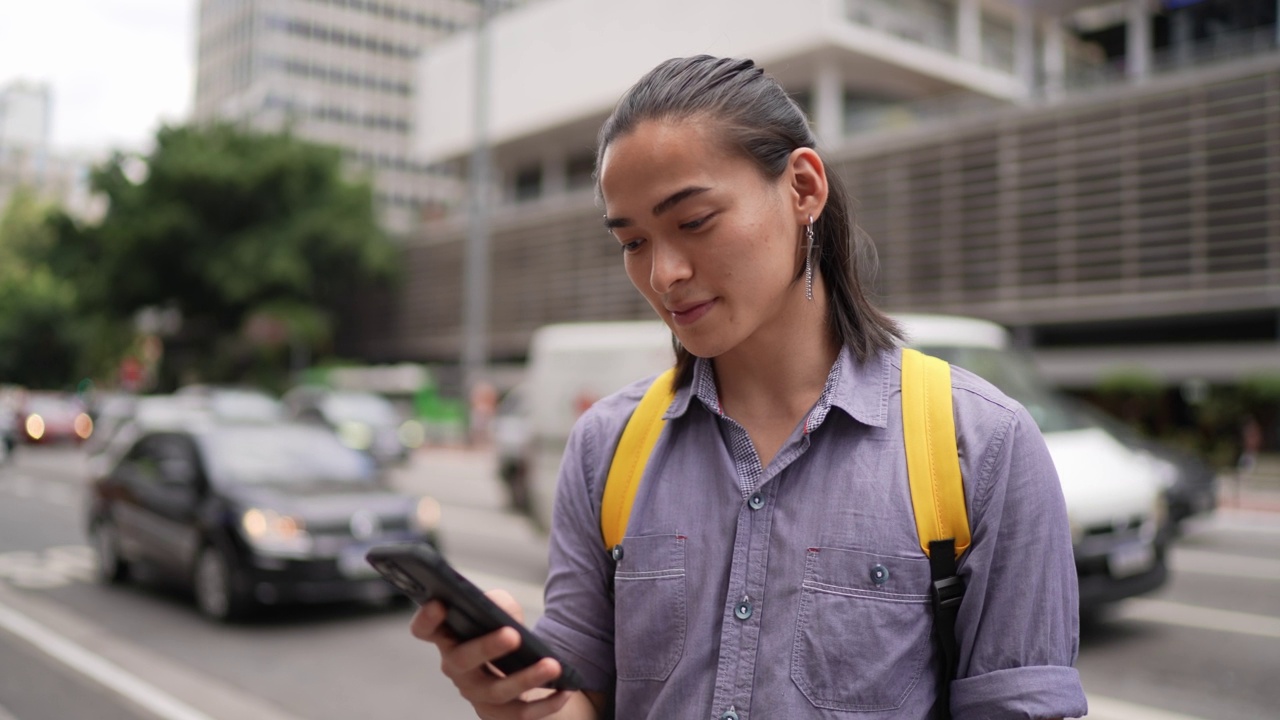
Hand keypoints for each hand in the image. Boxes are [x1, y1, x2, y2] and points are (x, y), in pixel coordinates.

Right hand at [410, 589, 573, 718]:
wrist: (518, 668)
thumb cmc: (502, 631)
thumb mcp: (500, 611)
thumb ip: (497, 604)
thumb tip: (499, 609)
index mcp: (449, 637)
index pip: (425, 629)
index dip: (427, 618)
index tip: (440, 604)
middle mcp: (456, 667)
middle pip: (463, 660)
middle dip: (487, 647)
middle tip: (512, 634)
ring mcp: (475, 693)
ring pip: (497, 691)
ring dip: (526, 678)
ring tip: (552, 665)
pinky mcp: (498, 714)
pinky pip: (521, 714)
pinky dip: (545, 703)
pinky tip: (565, 689)